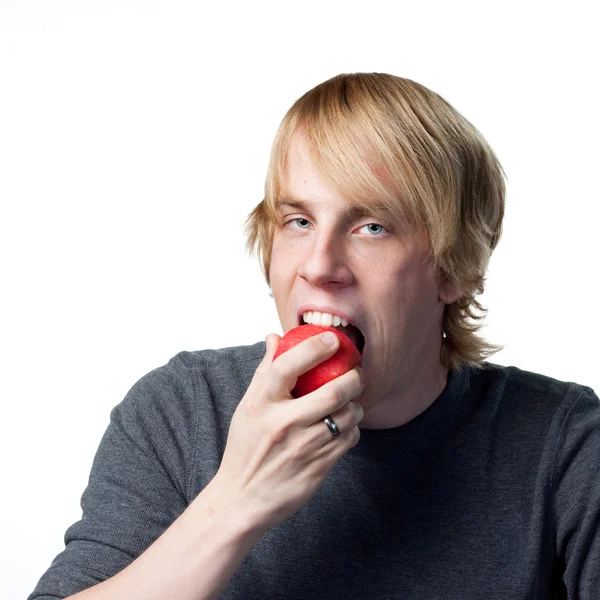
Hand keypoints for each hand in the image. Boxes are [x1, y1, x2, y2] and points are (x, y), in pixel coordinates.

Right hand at [215, 332, 364, 533]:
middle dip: (354, 377)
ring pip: (347, 416)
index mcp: (260, 404)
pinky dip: (353, 428)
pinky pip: (349, 439)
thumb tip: (275, 338)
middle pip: (332, 391)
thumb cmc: (245, 447)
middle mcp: (282, 424)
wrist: (243, 499)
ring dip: (356, 404)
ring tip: (351, 400)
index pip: (286, 366)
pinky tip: (344, 425)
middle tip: (356, 372)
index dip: (313, 348)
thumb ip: (265, 371)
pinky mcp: (319, 467)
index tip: (332, 339)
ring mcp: (303, 447)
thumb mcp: (247, 407)